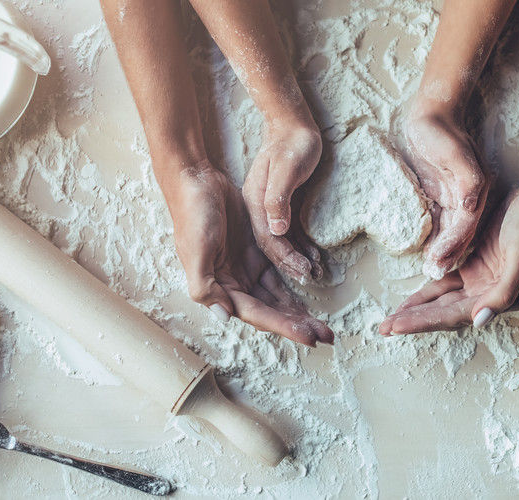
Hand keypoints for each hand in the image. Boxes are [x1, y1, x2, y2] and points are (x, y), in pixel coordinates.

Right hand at [170, 162, 333, 346]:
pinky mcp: (256, 252)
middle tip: (326, 335)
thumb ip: (205, 286)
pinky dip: (293, 285)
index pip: (257, 314)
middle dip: (297, 324)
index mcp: (219, 288)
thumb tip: (225, 316)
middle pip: (271, 311)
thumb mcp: (195, 251)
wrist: (196, 182)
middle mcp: (234, 284)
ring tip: (322, 324)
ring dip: (297, 310)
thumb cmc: (193, 215)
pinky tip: (310, 293)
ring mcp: (246, 268)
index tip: (309, 337)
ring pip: (277, 297)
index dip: (284, 327)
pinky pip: (278, 274)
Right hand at [242, 121, 323, 283]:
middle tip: (310, 283)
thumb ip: (277, 198)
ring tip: (314, 274)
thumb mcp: (284, 169)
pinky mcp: (284, 207)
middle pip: (273, 246)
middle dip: (290, 268)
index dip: (284, 259)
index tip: (303, 275)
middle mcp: (260, 211)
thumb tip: (277, 230)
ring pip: (282, 244)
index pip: (268, 240)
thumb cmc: (291, 144)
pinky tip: (313, 257)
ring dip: (297, 260)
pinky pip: (291, 233)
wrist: (292, 125)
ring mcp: (271, 209)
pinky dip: (301, 247)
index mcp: (255, 204)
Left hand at [378, 185, 518, 334]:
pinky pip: (447, 283)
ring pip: (443, 301)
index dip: (425, 322)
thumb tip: (479, 321)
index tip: (397, 327)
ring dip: (419, 310)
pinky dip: (428, 292)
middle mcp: (491, 296)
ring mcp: (482, 281)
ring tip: (392, 320)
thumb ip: (503, 292)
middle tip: (384, 328)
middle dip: (415, 321)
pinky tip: (411, 299)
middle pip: (446, 313)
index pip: (456, 316)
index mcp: (503, 298)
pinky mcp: (475, 266)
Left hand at [404, 111, 488, 278]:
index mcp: (475, 190)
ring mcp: (455, 197)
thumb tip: (471, 205)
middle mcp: (468, 198)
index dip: (453, 244)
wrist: (432, 113)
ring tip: (430, 270)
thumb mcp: (456, 153)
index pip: (466, 224)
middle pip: (460, 233)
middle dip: (448, 255)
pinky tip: (425, 252)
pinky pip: (440, 222)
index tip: (439, 262)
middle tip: (434, 274)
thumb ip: (467, 180)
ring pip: (450, 232)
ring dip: (441, 251)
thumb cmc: (441, 131)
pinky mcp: (441, 195)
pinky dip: (434, 238)